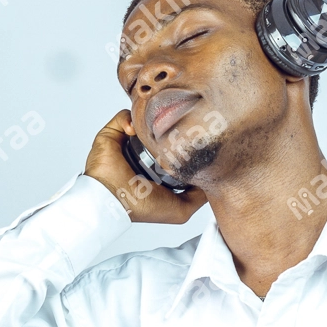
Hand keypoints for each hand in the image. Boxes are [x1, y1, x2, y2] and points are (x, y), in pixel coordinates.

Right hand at [85, 110, 208, 223]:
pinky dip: (130, 119)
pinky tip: (135, 131)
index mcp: (157, 169)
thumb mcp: (181, 209)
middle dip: (171, 125)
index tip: (196, 138)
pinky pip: (125, 116)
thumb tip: (213, 181)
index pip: (174, 149)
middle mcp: (143, 155)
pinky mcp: (113, 134)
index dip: (185, 143)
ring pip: (145, 120)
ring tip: (157, 125)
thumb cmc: (141, 207)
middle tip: (181, 124)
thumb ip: (199, 197)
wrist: (113, 199)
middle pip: (161, 131)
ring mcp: (128, 143)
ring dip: (151, 119)